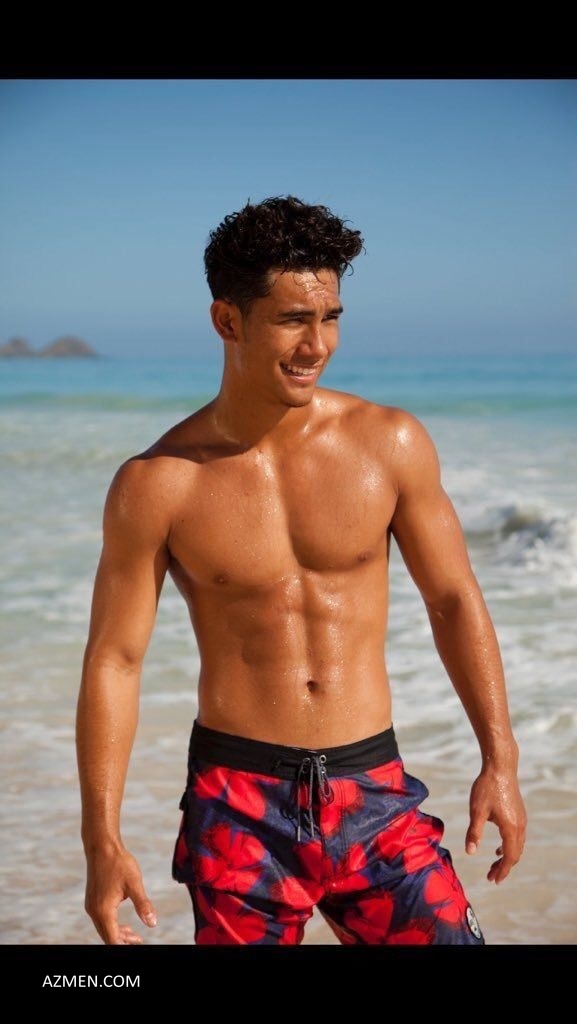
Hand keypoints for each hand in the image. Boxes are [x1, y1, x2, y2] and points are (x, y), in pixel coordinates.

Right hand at [84, 845, 157, 943]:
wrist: (102, 846)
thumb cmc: (119, 863)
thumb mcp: (135, 883)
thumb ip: (143, 905)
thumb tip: (153, 923)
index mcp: (104, 910)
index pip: (112, 939)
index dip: (125, 944)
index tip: (139, 942)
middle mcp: (94, 910)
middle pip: (107, 936)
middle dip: (122, 941)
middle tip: (139, 939)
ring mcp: (91, 905)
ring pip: (103, 928)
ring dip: (117, 933)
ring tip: (134, 934)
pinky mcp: (92, 899)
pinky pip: (101, 919)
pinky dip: (112, 924)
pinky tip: (123, 922)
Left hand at [465, 766, 526, 883]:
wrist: (500, 767)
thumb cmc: (487, 787)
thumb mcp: (476, 811)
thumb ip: (474, 832)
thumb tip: (470, 852)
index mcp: (510, 828)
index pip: (510, 857)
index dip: (502, 870)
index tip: (493, 880)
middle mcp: (519, 826)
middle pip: (515, 854)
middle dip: (504, 867)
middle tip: (491, 876)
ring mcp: (521, 819)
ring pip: (518, 845)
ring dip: (507, 857)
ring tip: (494, 864)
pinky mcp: (519, 812)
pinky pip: (518, 836)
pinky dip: (510, 846)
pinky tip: (499, 847)